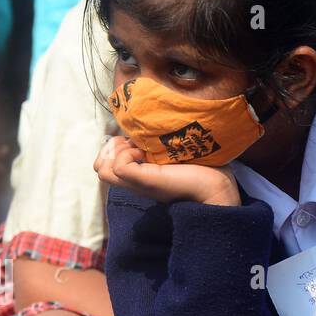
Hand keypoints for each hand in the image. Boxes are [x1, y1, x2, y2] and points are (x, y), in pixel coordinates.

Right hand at [94, 136, 239, 205]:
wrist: (215, 187)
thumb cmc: (202, 168)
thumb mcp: (172, 152)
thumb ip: (158, 145)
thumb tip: (145, 128)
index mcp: (140, 173)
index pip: (108, 162)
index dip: (115, 147)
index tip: (137, 141)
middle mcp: (135, 179)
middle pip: (100, 167)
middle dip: (111, 148)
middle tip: (135, 145)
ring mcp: (136, 181)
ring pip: (102, 169)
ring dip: (117, 151)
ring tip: (140, 149)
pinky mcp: (143, 180)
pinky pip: (118, 166)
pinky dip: (126, 154)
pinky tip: (145, 154)